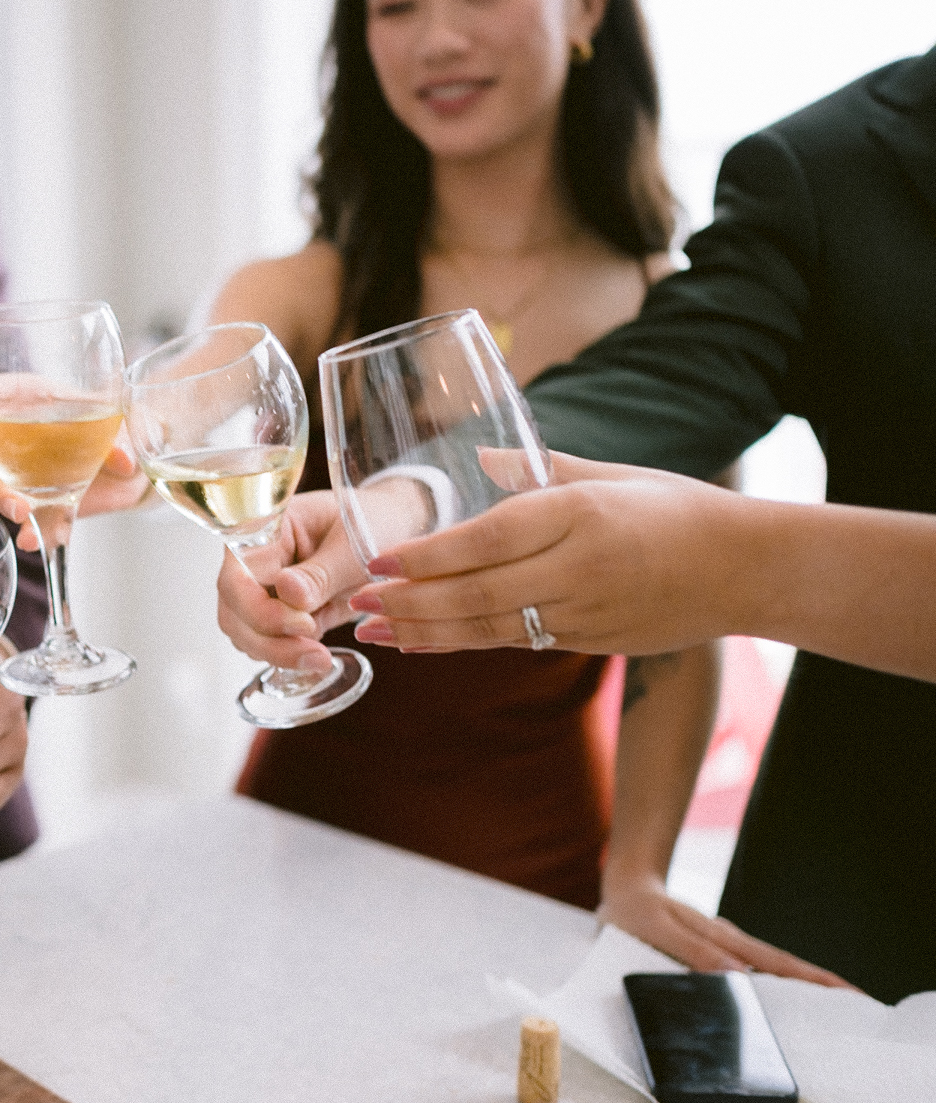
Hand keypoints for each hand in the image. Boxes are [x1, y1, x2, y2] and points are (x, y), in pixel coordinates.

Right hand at [0, 384, 150, 549]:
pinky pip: (32, 522)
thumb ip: (124, 436)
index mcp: (31, 399)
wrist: (136, 466)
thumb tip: (122, 459)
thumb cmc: (122, 425)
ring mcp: (26, 475)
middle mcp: (18, 438)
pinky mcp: (44, 507)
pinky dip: (33, 534)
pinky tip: (34, 540)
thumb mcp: (126, 420)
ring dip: (3, 499)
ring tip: (20, 511)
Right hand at [215, 490, 365, 668]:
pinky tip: (316, 657)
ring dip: (277, 653)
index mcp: (266, 528)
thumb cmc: (375, 524)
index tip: (305, 624)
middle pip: (233, 609)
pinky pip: (266, 642)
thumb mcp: (355, 546)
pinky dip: (287, 656)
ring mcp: (263, 587)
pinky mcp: (279, 612)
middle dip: (268, 640)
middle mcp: (255, 558)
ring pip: (244, 632)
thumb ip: (321, 572)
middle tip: (315, 654)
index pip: (238, 574)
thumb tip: (286, 592)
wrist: (394, 534)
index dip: (261, 608)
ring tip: (320, 658)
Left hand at [343, 453, 745, 655]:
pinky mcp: (587, 640)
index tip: (379, 560)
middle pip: (477, 592)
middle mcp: (577, 567)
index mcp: (578, 514)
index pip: (488, 539)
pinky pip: (512, 642)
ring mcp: (583, 610)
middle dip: (409, 602)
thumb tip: (479, 460)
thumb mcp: (611, 474)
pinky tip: (420, 642)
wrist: (748, 569)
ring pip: (489, 627)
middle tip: (354, 603)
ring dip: (424, 631)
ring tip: (371, 630)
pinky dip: (461, 643)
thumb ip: (538, 470)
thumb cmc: (676, 508)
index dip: (428, 556)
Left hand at [598, 869, 856, 989]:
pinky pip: (748, 970)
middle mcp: (728, 943)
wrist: (623, 890)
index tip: (845, 992)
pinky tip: (777, 999)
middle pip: (781, 967)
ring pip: (768, 969)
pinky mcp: (712, 951)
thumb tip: (736, 975)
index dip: (811, 978)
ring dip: (798, 985)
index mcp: (721, 939)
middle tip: (858, 1002)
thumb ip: (692, 951)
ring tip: (829, 1006)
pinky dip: (769, 983)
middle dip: (819, 984)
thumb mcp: (658, 929)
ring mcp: (723, 947)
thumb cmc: (635, 912)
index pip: (776, 963)